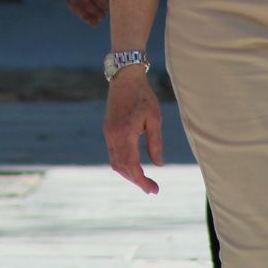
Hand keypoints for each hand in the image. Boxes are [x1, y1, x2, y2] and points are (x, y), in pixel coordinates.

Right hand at [104, 69, 163, 193]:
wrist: (125, 77)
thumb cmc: (143, 96)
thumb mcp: (155, 118)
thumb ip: (155, 143)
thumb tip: (159, 165)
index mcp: (125, 134)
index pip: (132, 166)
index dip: (142, 181)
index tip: (154, 190)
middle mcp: (113, 136)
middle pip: (121, 168)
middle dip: (136, 181)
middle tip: (152, 189)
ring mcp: (108, 133)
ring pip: (115, 162)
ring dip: (128, 174)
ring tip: (144, 180)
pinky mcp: (108, 130)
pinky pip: (113, 153)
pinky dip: (123, 164)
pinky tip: (134, 166)